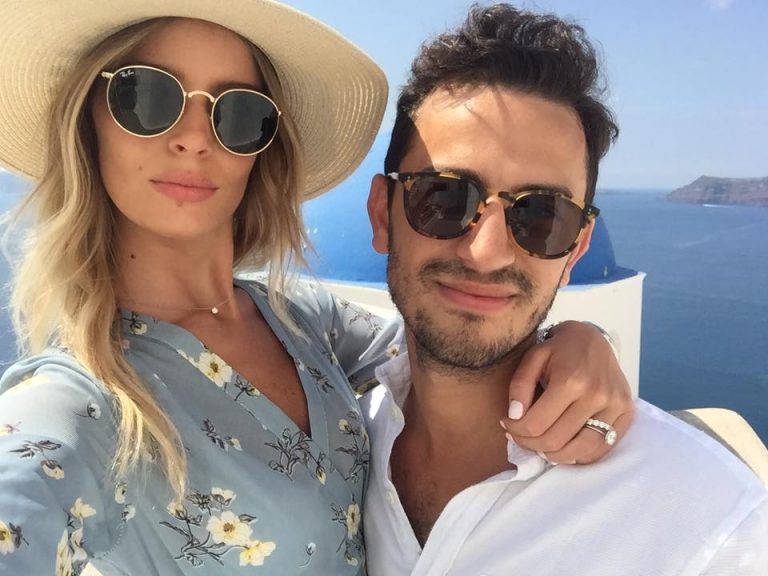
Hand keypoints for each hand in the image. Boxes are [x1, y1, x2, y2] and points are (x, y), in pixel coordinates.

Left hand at [500, 321, 634, 463]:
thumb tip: (514, 417)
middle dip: (530, 444)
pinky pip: (602, 448)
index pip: (536, 424)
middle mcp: (596, 396)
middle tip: (519, 436)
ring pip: (580, 451)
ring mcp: (615, 406)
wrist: (593, 339)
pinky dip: (579, 455)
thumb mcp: (533, 358)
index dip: (516, 430)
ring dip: (554, 455)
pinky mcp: (627, 414)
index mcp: (570, 381)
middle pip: (556, 441)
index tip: (507, 424)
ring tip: (539, 445)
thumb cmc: (559, 349)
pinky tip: (563, 445)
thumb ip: (520, 386)